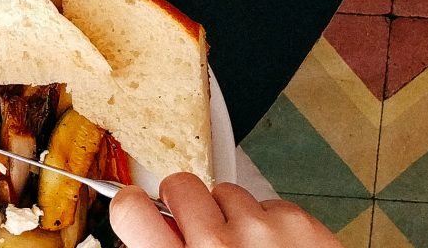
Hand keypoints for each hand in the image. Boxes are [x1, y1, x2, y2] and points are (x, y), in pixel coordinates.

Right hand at [110, 173, 340, 247]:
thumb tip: (153, 235)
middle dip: (187, 204)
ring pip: (228, 193)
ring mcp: (259, 230)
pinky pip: (268, 205)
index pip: (130, 208)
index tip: (142, 210)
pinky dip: (270, 225)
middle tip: (199, 229)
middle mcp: (216, 246)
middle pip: (180, 186)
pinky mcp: (296, 223)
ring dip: (233, 216)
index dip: (135, 207)